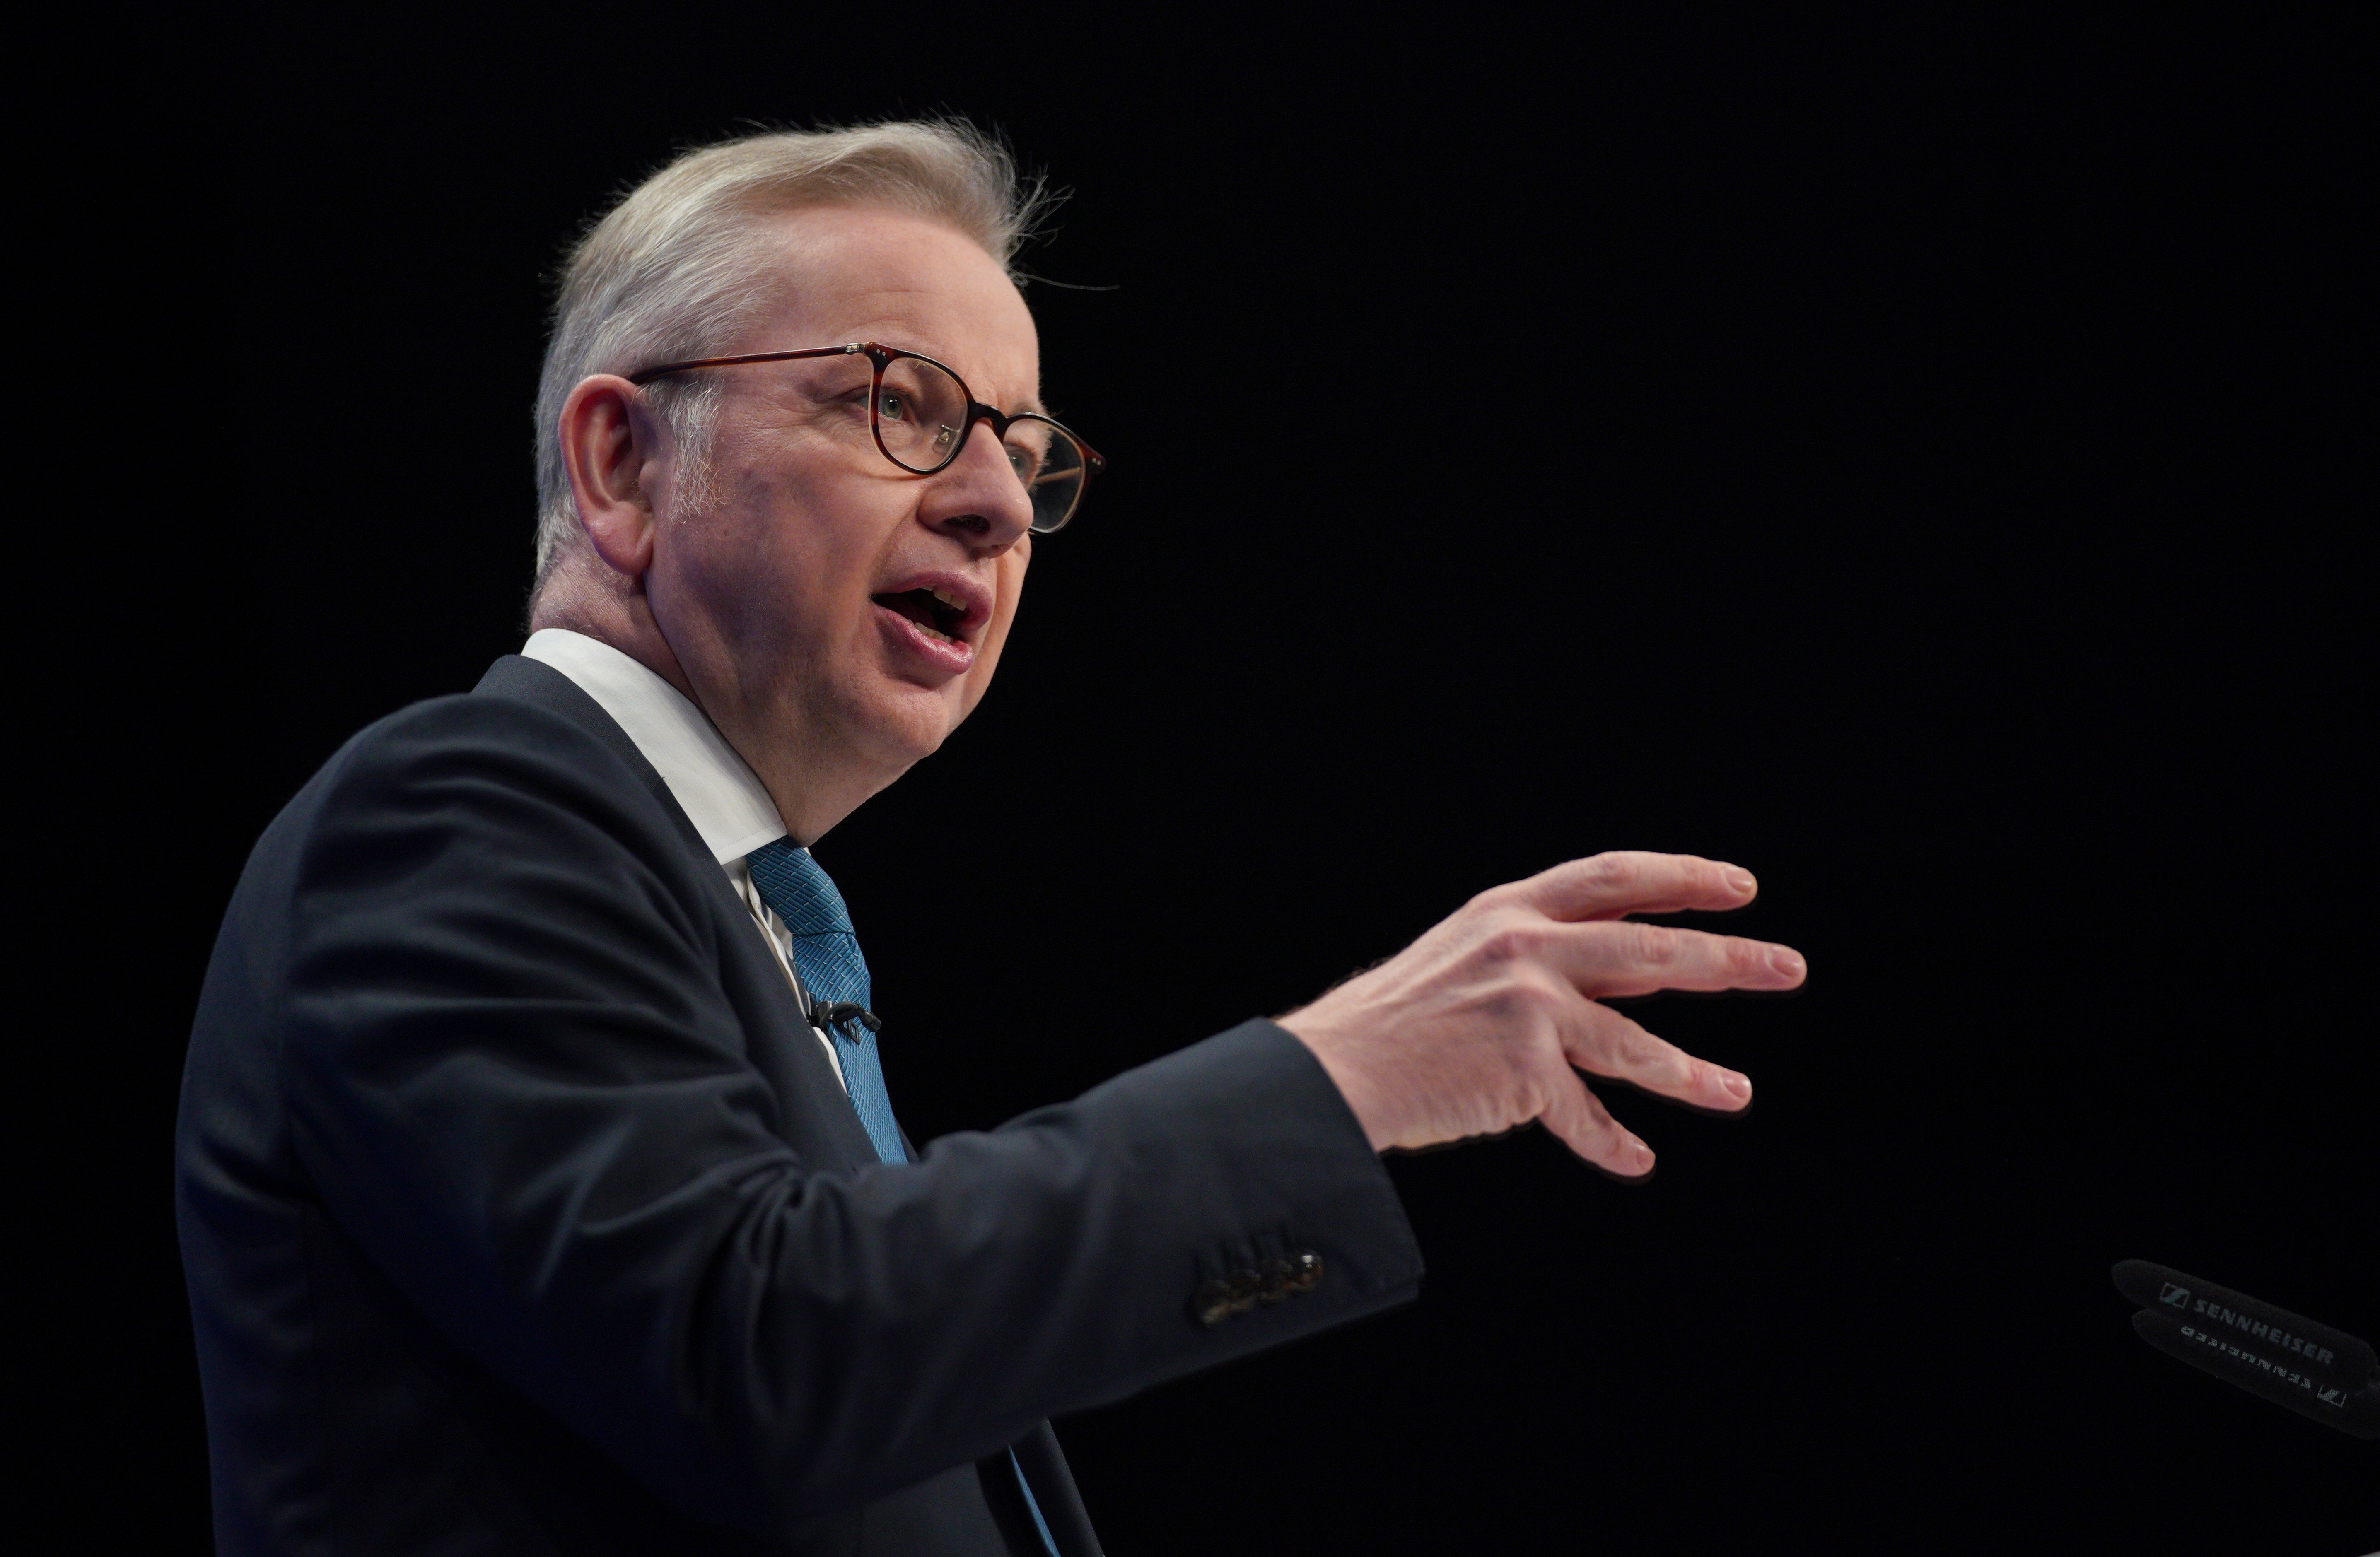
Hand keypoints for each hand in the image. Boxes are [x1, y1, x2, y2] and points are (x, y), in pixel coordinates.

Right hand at [1275, 852, 1804, 1176]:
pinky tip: (1637, 1160)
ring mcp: (1527, 1008)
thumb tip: (1645, 975)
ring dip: (1691, 1072)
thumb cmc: (1398, 1021)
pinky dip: (1610, 1141)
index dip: (1682, 878)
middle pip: (1651, 948)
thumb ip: (1546, 958)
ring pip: (1635, 1042)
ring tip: (1736, 1091)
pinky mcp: (1522, 1071)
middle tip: (1787, 967)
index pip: (1614, 878)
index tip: (1738, 886)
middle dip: (1728, 959)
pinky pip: (1585, 1114)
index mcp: (1509, 909)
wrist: (1336, 1069)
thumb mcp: (1468, 958)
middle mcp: (1524, 947)